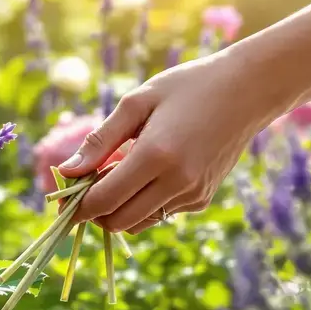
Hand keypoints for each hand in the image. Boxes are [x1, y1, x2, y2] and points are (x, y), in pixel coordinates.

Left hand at [57, 53, 283, 232]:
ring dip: (119, 207)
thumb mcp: (136, 103)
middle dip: (95, 211)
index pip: (103, 201)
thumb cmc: (186, 87)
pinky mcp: (203, 199)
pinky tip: (150, 171)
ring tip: (120, 170)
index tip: (61, 200)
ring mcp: (193, 195)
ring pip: (139, 222)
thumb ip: (99, 140)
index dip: (76, 207)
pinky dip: (144, 202)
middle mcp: (177, 183)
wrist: (248, 90)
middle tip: (88, 183)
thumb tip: (67, 173)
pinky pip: (160, 213)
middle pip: (117, 222)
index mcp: (156, 156)